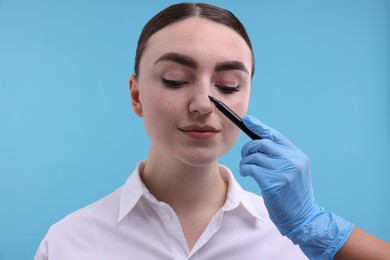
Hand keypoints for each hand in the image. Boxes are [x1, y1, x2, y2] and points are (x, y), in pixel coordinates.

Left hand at [239, 115, 353, 258]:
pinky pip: (252, 168)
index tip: (247, 120)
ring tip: (246, 168)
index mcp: (298, 155)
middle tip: (245, 155)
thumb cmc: (293, 194)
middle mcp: (293, 161)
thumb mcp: (293, 171)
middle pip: (261, 143)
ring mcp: (284, 172)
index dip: (259, 126)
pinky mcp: (274, 183)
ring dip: (245, 161)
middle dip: (248, 148)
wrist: (303, 217)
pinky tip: (246, 173)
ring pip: (254, 156)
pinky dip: (245, 169)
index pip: (275, 135)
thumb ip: (280, 156)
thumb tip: (258, 141)